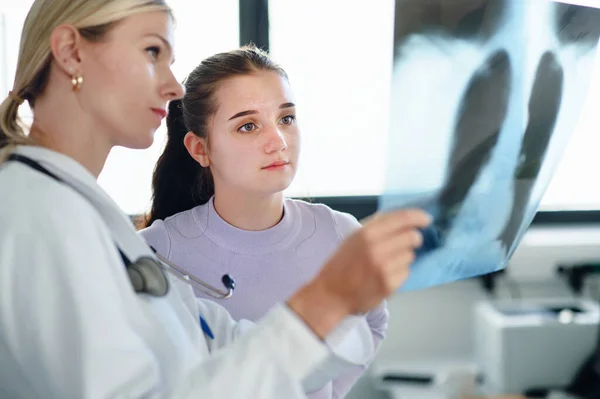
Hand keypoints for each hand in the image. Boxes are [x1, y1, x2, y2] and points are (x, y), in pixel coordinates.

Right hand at [288, 208, 430, 338]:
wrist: (331, 294)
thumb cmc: (342, 264)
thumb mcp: (354, 238)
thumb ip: (377, 226)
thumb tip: (404, 219)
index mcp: (366, 233)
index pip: (402, 219)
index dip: (418, 217)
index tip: (426, 219)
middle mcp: (376, 249)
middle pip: (412, 237)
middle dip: (413, 239)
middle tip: (408, 242)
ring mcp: (384, 268)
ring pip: (410, 255)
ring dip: (403, 257)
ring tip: (386, 263)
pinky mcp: (389, 285)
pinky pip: (406, 272)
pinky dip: (399, 273)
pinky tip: (385, 275)